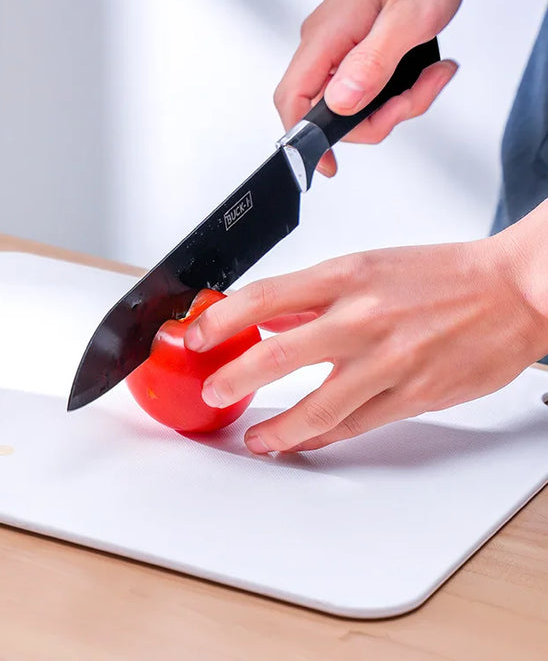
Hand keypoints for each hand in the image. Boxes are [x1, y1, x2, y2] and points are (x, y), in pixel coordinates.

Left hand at [184, 201, 547, 453]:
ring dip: (276, 428)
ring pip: (317, 406)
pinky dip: (320, 437)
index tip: (196, 336)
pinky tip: (300, 442)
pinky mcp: (413, 395)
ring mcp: (389, 360)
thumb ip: (314, 297)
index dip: (221, 319)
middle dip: (235, 378)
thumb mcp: (369, 267)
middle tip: (212, 390)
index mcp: (348, 276)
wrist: (514, 290)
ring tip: (255, 438)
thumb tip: (267, 316)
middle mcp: (364, 317)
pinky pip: (355, 425)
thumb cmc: (442, 276)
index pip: (265, 296)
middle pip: (279, 353)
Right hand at [276, 0, 468, 176]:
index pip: (293, 100)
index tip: (326, 164)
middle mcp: (325, 41)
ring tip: (429, 77)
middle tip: (412, 100)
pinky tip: (422, 69)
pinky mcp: (356, 43)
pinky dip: (395, 88)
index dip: (304, 140)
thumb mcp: (410, 17)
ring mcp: (339, 43)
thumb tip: (341, 104)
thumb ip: (372, 64)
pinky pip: (365, 83)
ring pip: (352, 101)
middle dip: (375, 118)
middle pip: (328, 110)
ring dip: (394, 103)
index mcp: (327, 36)